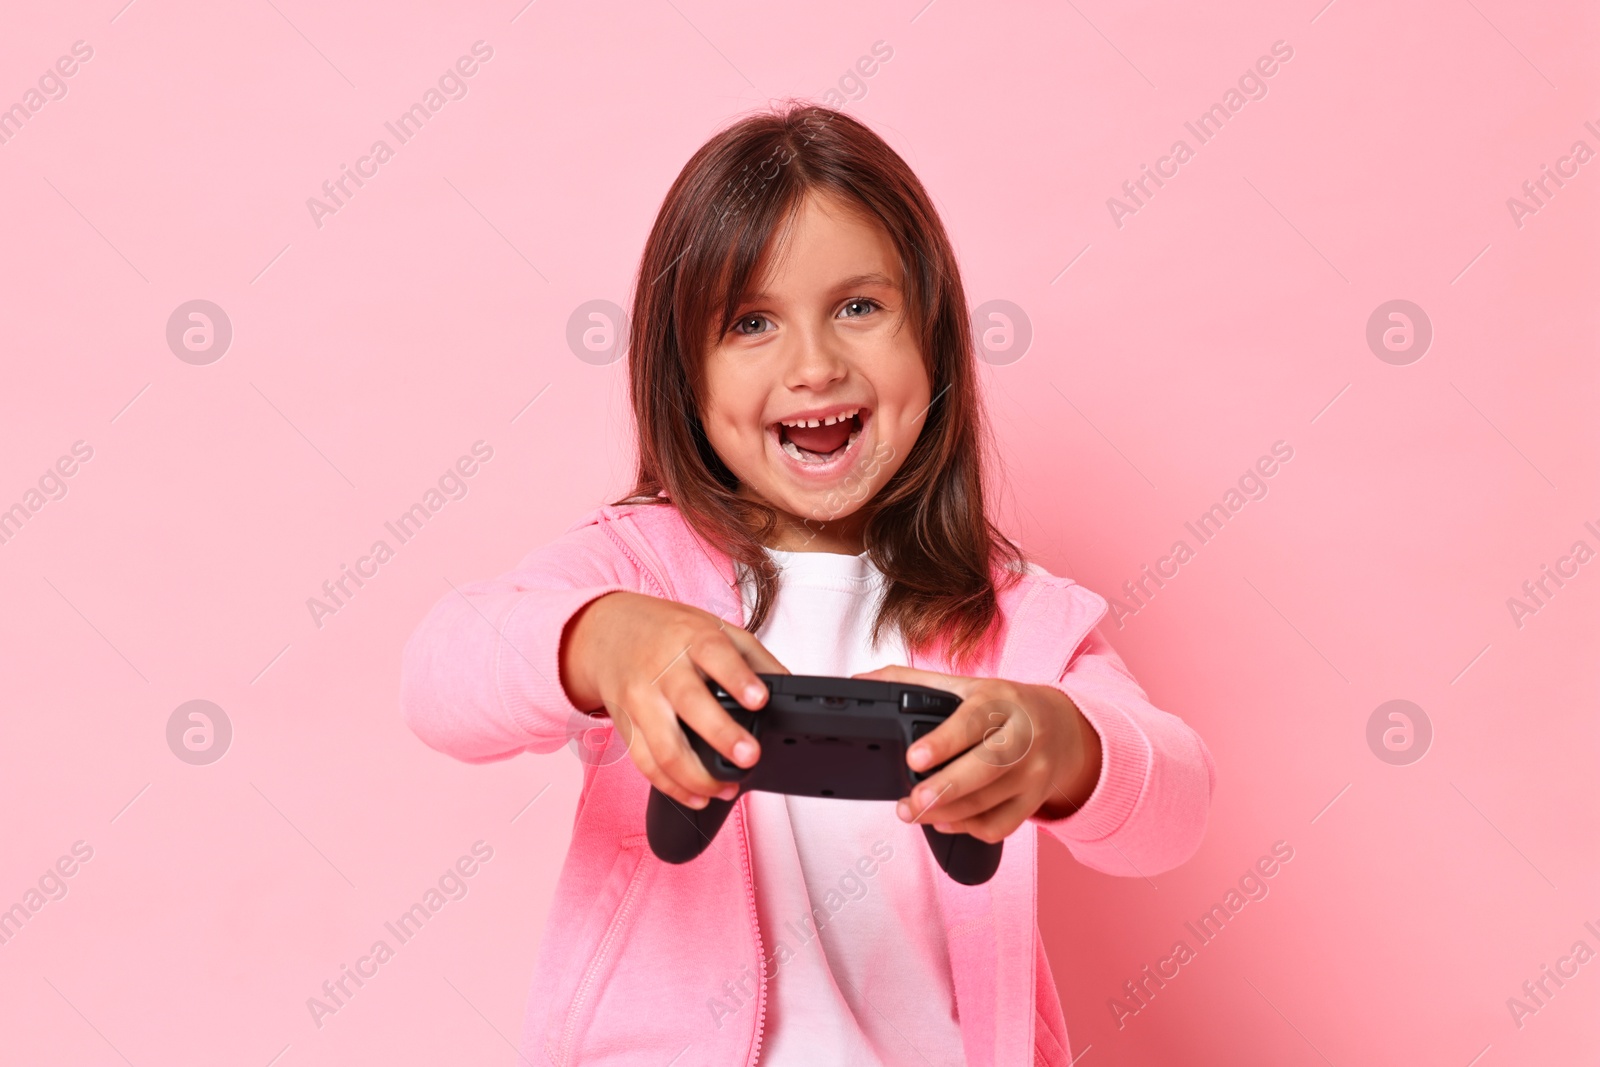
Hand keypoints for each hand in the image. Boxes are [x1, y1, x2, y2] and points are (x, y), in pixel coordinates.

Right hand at [560, 591, 789, 810]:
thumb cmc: (669, 632)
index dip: (737, 678)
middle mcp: (662, 669)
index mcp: (691, 639)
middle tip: (750, 757)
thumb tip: (788, 689)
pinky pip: (646, 764)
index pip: (715, 655)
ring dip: (697, 776)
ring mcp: (641, 699)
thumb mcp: (713, 627)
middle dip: (721, 734)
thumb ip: (753, 656)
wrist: (610, 632)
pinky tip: (698, 798)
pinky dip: (672, 787)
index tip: (759, 699)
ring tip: (727, 790)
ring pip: (664, 746)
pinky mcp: (626, 726)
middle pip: (690, 703)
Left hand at [851, 665, 1102, 842]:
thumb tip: (861, 681)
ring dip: (947, 814)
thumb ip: (913, 682)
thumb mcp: (967, 685)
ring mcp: (1031, 772)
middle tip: (912, 802)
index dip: (943, 741)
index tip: (914, 757)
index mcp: (1000, 701)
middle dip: (946, 789)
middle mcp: (1022, 736)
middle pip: (986, 768)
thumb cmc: (1006, 705)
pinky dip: (968, 828)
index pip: (972, 721)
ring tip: (913, 812)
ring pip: (988, 803)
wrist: (1065, 727)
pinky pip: (1000, 825)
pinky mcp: (1034, 800)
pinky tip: (945, 820)